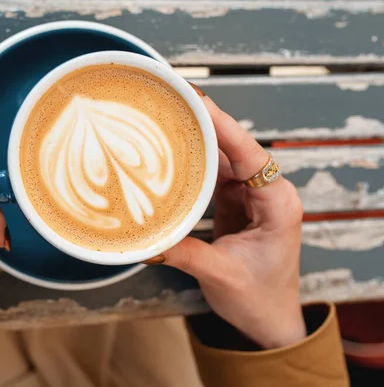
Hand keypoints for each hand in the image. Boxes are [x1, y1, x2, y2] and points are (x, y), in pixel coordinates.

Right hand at [152, 86, 305, 348]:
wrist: (269, 321)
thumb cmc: (259, 300)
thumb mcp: (220, 276)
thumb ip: (183, 253)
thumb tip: (143, 238)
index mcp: (278, 204)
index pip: (251, 155)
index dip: (223, 126)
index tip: (197, 101)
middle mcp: (268, 193)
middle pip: (235, 149)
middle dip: (205, 125)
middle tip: (172, 102)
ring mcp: (251, 196)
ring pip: (222, 159)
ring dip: (196, 143)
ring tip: (167, 121)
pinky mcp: (235, 203)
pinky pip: (213, 176)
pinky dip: (193, 165)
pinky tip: (173, 154)